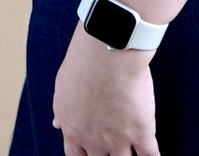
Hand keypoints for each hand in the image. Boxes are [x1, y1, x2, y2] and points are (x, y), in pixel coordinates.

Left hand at [52, 22, 159, 155]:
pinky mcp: (141, 131)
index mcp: (74, 130)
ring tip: (133, 152)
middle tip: (114, 150)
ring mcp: (118, 139)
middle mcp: (94, 141)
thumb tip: (57, 124)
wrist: (107, 52)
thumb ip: (63, 111)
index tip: (92, 154)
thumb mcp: (63, 88)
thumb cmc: (83, 62)